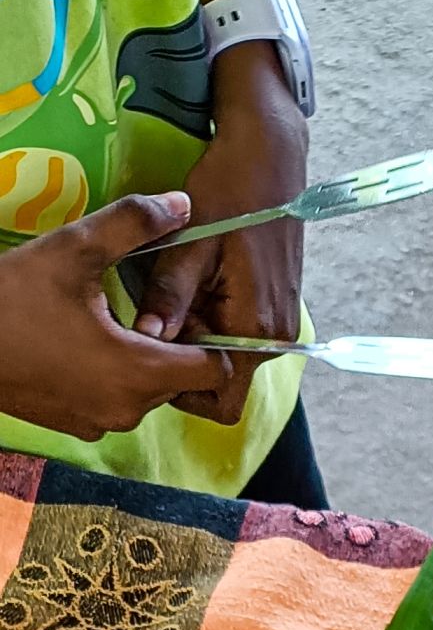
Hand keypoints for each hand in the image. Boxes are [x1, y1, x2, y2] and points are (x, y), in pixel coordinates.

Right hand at [0, 193, 228, 439]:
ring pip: (148, 391)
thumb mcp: (74, 249)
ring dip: (140, 359)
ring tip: (111, 318)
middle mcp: (129, 410)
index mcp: (139, 373)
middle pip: (181, 380)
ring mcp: (102, 423)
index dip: (212, 338)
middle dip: (173, 344)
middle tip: (144, 303)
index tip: (188, 307)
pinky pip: (115, 401)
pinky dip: (112, 376)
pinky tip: (84, 341)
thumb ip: (134, 225)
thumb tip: (185, 202)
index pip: (215, 371)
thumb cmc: (12, 296)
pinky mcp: (78, 426)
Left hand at [134, 43, 308, 424]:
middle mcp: (275, 339)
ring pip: (227, 358)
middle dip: (186, 357)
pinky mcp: (276, 310)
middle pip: (222, 381)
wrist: (270, 159)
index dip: (183, 386)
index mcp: (256, 329)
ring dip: (197, 336)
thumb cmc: (229, 193)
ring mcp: (279, 326)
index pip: (222, 401)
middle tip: (159, 312)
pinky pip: (237, 335)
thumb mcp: (189, 242)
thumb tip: (144, 339)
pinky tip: (196, 285)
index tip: (157, 348)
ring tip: (176, 292)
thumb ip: (168, 295)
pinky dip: (211, 320)